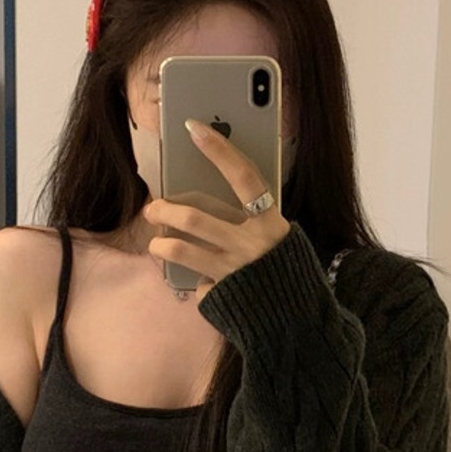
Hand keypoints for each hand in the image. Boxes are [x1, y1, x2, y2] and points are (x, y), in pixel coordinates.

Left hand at [141, 120, 290, 302]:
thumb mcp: (278, 238)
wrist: (296, 323)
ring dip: (161, 244)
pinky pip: (196, 282)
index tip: (193, 128)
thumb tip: (211, 196)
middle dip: (165, 209)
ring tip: (157, 243)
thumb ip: (252, 219)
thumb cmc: (284, 271)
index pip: (244, 177)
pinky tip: (197, 279)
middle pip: (194, 218)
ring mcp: (233, 272)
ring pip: (180, 250)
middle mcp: (251, 246)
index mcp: (271, 224)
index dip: (219, 150)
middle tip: (154, 208)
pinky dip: (193, 278)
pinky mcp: (220, 296)